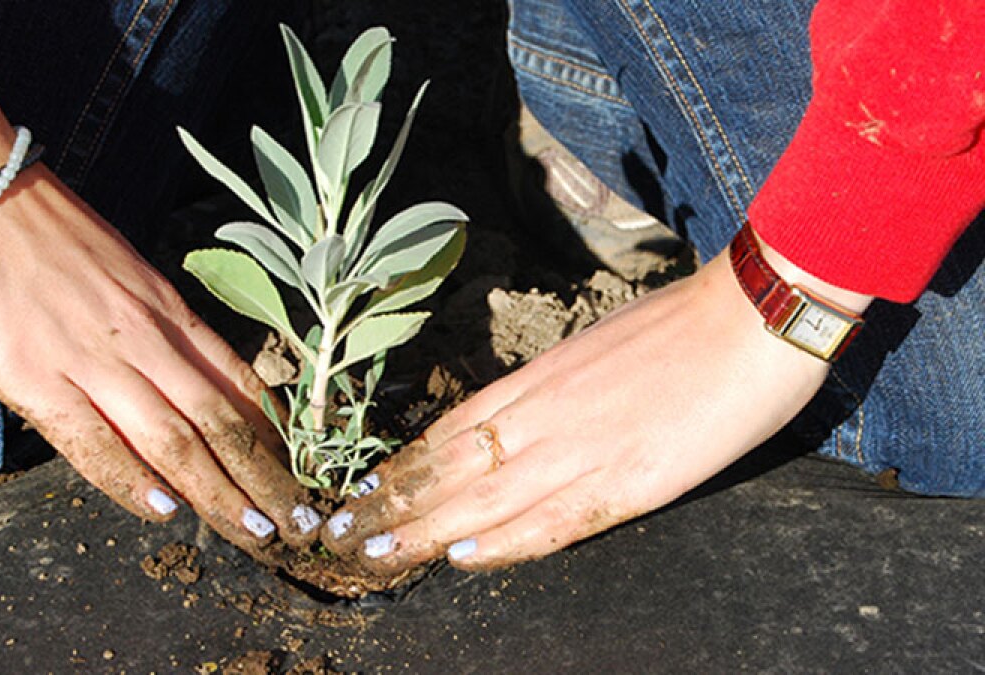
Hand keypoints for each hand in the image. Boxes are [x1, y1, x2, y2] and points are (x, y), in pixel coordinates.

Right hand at [0, 91, 321, 554]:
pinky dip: (133, 482)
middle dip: (264, 478)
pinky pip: (95, 443)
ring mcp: (92, 359)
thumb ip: (152, 322)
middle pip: (220, 422)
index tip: (300, 473)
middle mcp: (144, 337)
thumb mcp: (121, 268)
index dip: (273, 435)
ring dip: (220, 494)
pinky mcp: (35, 378)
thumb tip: (176, 375)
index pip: (238, 382)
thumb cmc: (41, 225)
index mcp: (165, 308)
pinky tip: (166, 513)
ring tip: (255, 534)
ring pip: (176, 440)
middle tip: (297, 521)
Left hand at [321, 235, 872, 571]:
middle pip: (450, 466)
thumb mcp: (594, 350)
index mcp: (537, 381)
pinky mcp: (627, 479)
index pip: (449, 431)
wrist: (751, 318)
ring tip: (375, 552)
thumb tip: (516, 421)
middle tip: (340, 533)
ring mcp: (581, 447)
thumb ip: (550, 390)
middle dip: (392, 503)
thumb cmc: (679, 328)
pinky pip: (553, 518)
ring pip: (483, 496)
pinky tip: (465, 557)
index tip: (360, 492)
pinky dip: (506, 541)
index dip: (401, 466)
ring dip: (425, 528)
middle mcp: (544, 414)